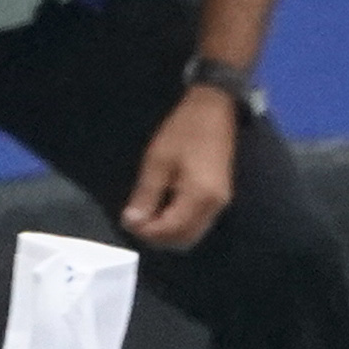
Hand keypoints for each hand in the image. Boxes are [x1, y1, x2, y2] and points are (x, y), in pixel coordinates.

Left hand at [121, 89, 239, 250]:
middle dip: (157, 237)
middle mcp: (215, 206)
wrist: (215, 108)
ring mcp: (221, 203)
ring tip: (147, 215)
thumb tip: (132, 222)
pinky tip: (163, 208)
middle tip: (136, 220)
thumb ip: (146, 194)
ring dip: (168, 232)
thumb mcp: (157, 161)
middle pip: (184, 240)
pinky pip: (198, 222)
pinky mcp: (220, 197)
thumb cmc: (184, 130)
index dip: (146, 232)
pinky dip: (179, 223)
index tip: (127, 220)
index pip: (170, 231)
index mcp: (199, 197)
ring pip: (192, 234)